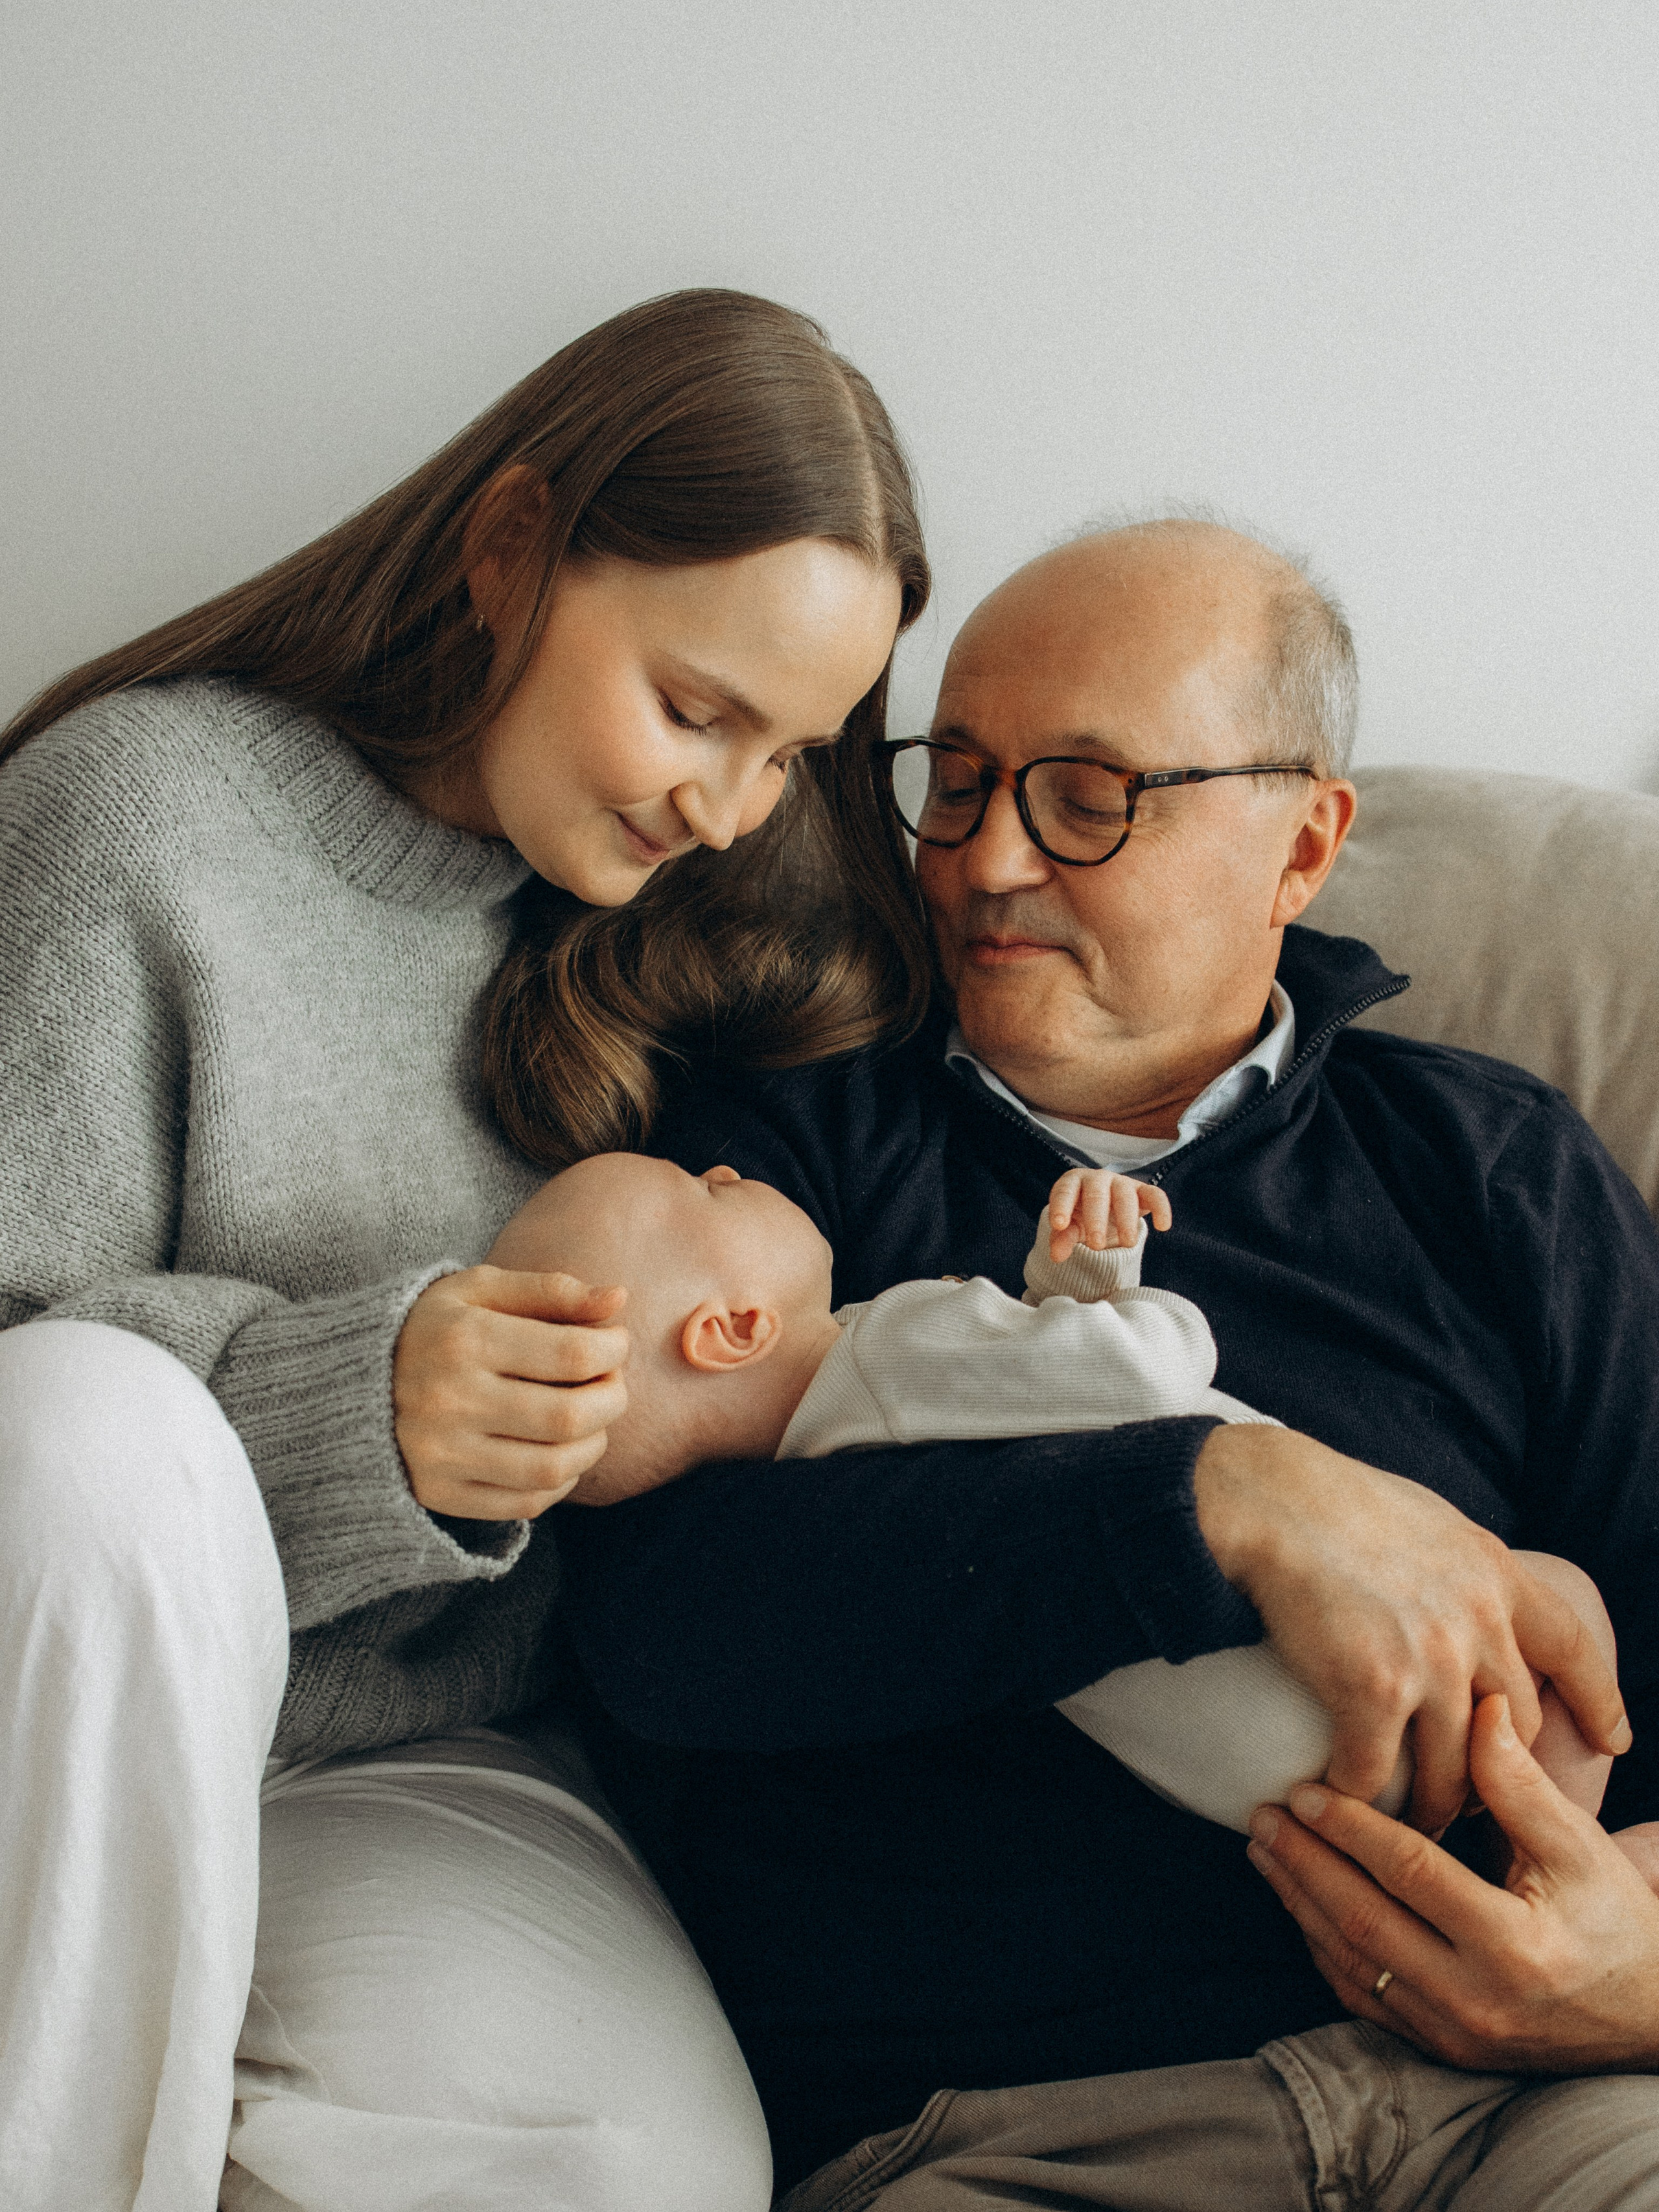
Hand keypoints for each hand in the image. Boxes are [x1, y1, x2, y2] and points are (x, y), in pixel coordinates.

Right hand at [393, 1268, 628, 1518]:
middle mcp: (450, 1401)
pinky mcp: (439, 1493)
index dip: (613, 1350)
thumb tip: (619, 1298)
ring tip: (591, 1420)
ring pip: (553, 1468)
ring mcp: (442, 1454)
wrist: (351, 1380)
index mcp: (464, 1339)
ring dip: (593, 1445)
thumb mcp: (483, 1290)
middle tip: (611, 1384)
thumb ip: (552, 1290)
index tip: (615, 1342)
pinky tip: (559, 1452)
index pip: (572, 1354)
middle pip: (570, 1416)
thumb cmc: (436, 1327)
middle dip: (612, 1400)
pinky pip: (526, 1503)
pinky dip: (560, 1482)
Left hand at [1047, 1167, 1171, 1261]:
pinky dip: (1161, 1209)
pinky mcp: (1144, 1191)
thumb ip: (1062, 1238)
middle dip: (1096, 1220)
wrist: (1105, 1208)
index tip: (1059, 1225)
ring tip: (1127, 1244)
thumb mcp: (1070, 1226)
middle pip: (1096, 1195)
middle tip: (1096, 1245)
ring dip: (1127, 1220)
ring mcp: (1122, 1183)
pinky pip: (1155, 1195)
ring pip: (1126, 1197)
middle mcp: (1097, 1179)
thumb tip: (1056, 1256)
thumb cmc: (1081, 1215)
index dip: (1061, 1206)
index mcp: (1073, 1183)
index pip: (1064, 1191)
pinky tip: (1163, 1227)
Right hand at [1194, 1424, 1629, 1831]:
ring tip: (1410, 1825)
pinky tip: (1339, 1797)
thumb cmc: (1334, 1499)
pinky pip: (1378, 1774)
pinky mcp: (1371, 1689)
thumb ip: (1466, 1571)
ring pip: (1455, 1771)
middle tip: (1476, 1800)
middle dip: (1501, 1775)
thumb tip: (1473, 1598)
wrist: (1268, 1499)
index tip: (1612, 1741)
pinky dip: (1361, 1796)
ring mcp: (1429, 1659)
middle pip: (1516, 1728)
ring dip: (1435, 1808)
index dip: (1598, 1701)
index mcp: (1496, 1574)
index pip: (1573, 1649)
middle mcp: (1477, 1621)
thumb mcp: (1431, 1522)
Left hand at [1246, 1694, 1658, 2071]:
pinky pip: (1364, 1999)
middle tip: (1260, 1814)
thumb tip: (1481, 1708)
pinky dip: (1323, 1948)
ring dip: (1299, 1902)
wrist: (1648, 2015)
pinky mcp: (1441, 2049)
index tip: (1303, 1788)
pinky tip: (1299, 1904)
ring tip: (1265, 1849)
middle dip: (1303, 1863)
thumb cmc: (1613, 1918)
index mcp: (1514, 1945)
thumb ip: (1520, 1783)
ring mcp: (1454, 2032)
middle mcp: (1476, 1999)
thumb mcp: (1579, 1846)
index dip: (1351, 1827)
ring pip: (1352, 1963)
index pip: (1410, 1874)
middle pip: (1364, 1922)